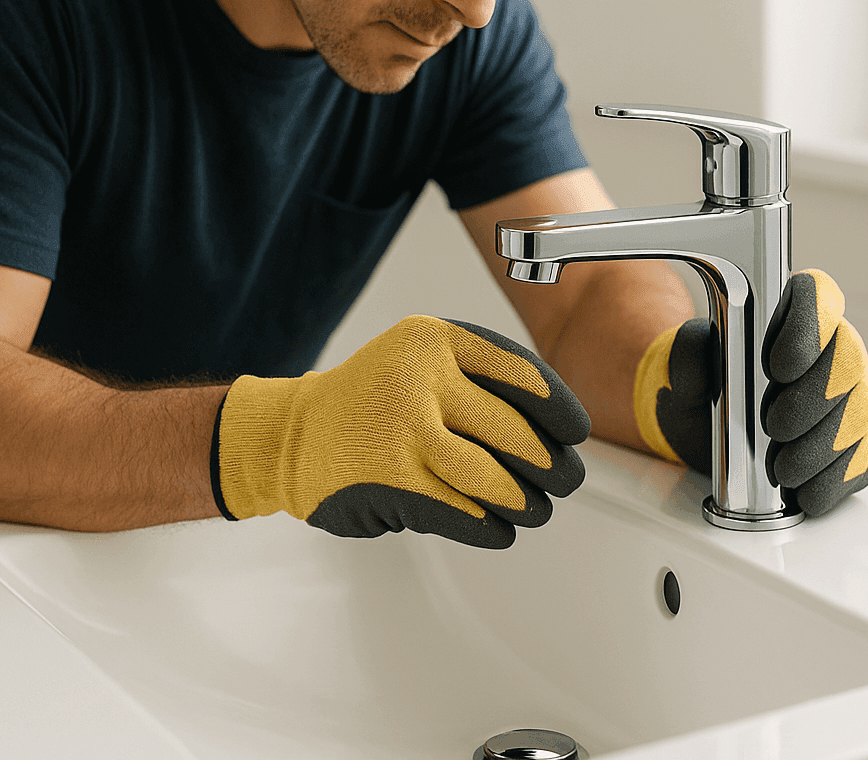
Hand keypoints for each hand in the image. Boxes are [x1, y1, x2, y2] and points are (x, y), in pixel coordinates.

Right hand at [213, 315, 590, 547]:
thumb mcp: (421, 359)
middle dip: (550, 465)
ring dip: (526, 502)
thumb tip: (556, 431)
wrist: (292, 433)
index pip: (520, 373)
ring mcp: (402, 433)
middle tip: (565, 479)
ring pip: (494, 479)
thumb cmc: (371, 399)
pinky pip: (462, 512)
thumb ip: (480, 379)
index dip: (559, 409)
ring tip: (536, 509)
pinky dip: (490, 525)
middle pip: (514, 432)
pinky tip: (499, 527)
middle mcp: (418, 380)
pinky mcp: (390, 483)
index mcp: (434, 340)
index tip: (575, 432)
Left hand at [632, 269, 867, 515]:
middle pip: (849, 359)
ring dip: (819, 446)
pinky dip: (831, 480)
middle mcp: (833, 354)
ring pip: (859, 414)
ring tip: (781, 467)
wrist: (707, 433)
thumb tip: (700, 356)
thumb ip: (689, 353)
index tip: (778, 366)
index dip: (809, 326)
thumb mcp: (684, 368)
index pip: (820, 296)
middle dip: (812, 398)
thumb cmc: (705, 389)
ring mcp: (853, 399)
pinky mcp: (858, 446)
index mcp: (793, 319)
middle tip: (774, 426)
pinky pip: (861, 461)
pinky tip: (803, 489)